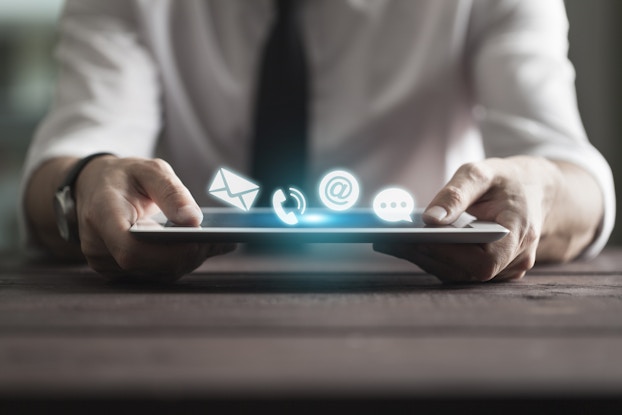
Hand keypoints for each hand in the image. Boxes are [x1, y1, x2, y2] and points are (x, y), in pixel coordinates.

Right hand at [74, 156, 234, 280]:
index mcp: (102, 216)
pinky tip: (203, 247)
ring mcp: (106, 264)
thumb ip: (171, 191)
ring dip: (188, 259)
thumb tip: (194, 220)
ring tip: (217, 243)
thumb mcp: (149, 170)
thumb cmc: (124, 177)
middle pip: (149, 266)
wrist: (95, 188)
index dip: (168, 251)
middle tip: (221, 241)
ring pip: (156, 273)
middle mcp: (99, 247)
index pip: (131, 249)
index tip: (200, 240)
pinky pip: (156, 272)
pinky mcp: (120, 272)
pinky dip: (181, 260)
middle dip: (187, 255)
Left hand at [374, 156, 562, 281]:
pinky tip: (401, 243)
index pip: (483, 262)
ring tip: (385, 240)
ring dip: (420, 257)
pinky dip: (429, 256)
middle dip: (423, 254)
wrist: (535, 191)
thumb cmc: (508, 180)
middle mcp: (513, 261)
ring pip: (456, 272)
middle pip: (463, 270)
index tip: (415, 240)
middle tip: (386, 239)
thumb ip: (457, 194)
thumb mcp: (484, 173)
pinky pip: (455, 268)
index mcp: (519, 236)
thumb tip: (429, 219)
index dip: (448, 255)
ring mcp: (501, 270)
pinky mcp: (485, 269)